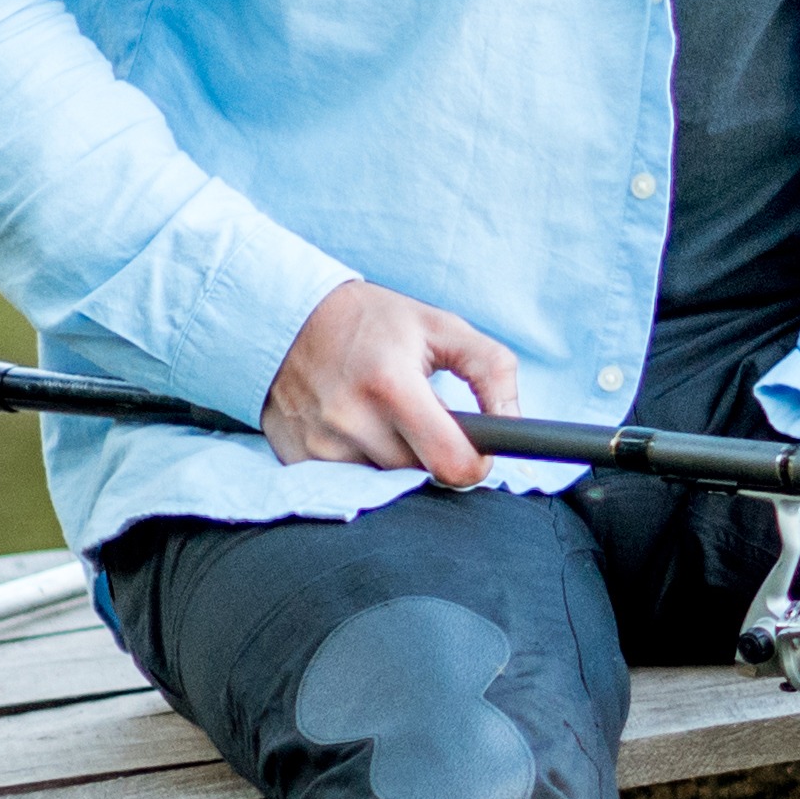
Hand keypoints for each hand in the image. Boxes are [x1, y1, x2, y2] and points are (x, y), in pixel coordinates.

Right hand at [266, 279, 523, 483]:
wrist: (285, 314)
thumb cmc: (373, 321)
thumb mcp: (442, 327)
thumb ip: (492, 370)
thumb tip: (513, 423)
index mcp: (392, 386)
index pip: (450, 463)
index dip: (475, 465)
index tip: (475, 451)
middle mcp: (350, 421)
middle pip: (418, 476)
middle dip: (432, 455)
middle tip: (425, 421)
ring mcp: (318, 444)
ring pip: (384, 484)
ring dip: (396, 461)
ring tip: (387, 420)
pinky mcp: (295, 457)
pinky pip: (347, 483)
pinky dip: (362, 464)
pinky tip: (356, 430)